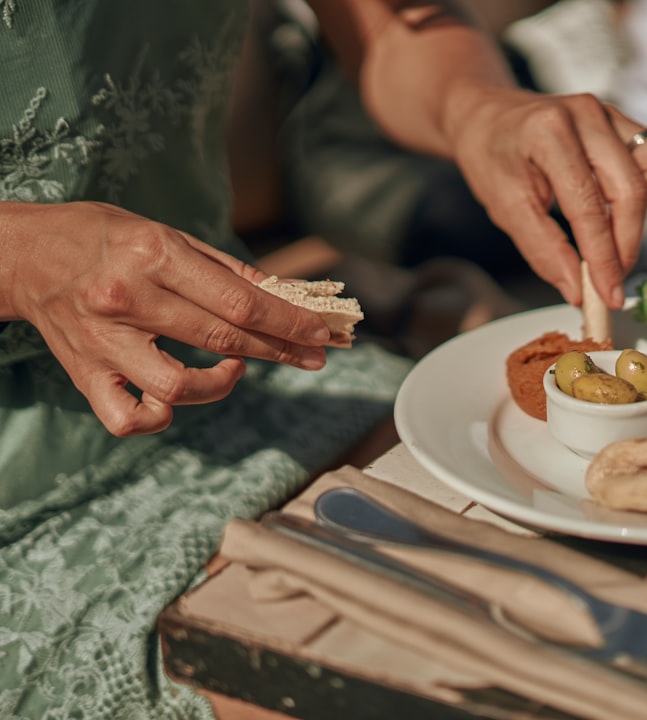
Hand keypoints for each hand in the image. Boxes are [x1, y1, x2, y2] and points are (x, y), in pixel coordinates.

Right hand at [5, 202, 333, 436]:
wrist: (22, 255)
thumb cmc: (104, 238)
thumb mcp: (167, 233)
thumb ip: (226, 269)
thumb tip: (283, 296)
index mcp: (153, 255)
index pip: (238, 302)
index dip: (287, 323)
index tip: (320, 335)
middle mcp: (127, 299)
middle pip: (221, 340)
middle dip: (279, 352)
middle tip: (313, 357)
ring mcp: (102, 341)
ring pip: (176, 388)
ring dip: (220, 385)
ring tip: (234, 368)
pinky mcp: (84, 373)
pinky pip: (126, 418)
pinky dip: (157, 418)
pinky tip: (174, 400)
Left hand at [448, 88, 646, 308]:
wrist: (489, 117)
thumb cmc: (491, 157)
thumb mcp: (504, 208)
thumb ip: (544, 250)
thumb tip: (578, 290)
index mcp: (549, 132)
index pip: (589, 205)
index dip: (602, 257)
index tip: (608, 294)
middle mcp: (587, 115)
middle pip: (632, 190)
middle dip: (625, 245)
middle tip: (610, 280)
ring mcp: (610, 113)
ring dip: (640, 212)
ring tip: (607, 229)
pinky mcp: (623, 119)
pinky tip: (616, 203)